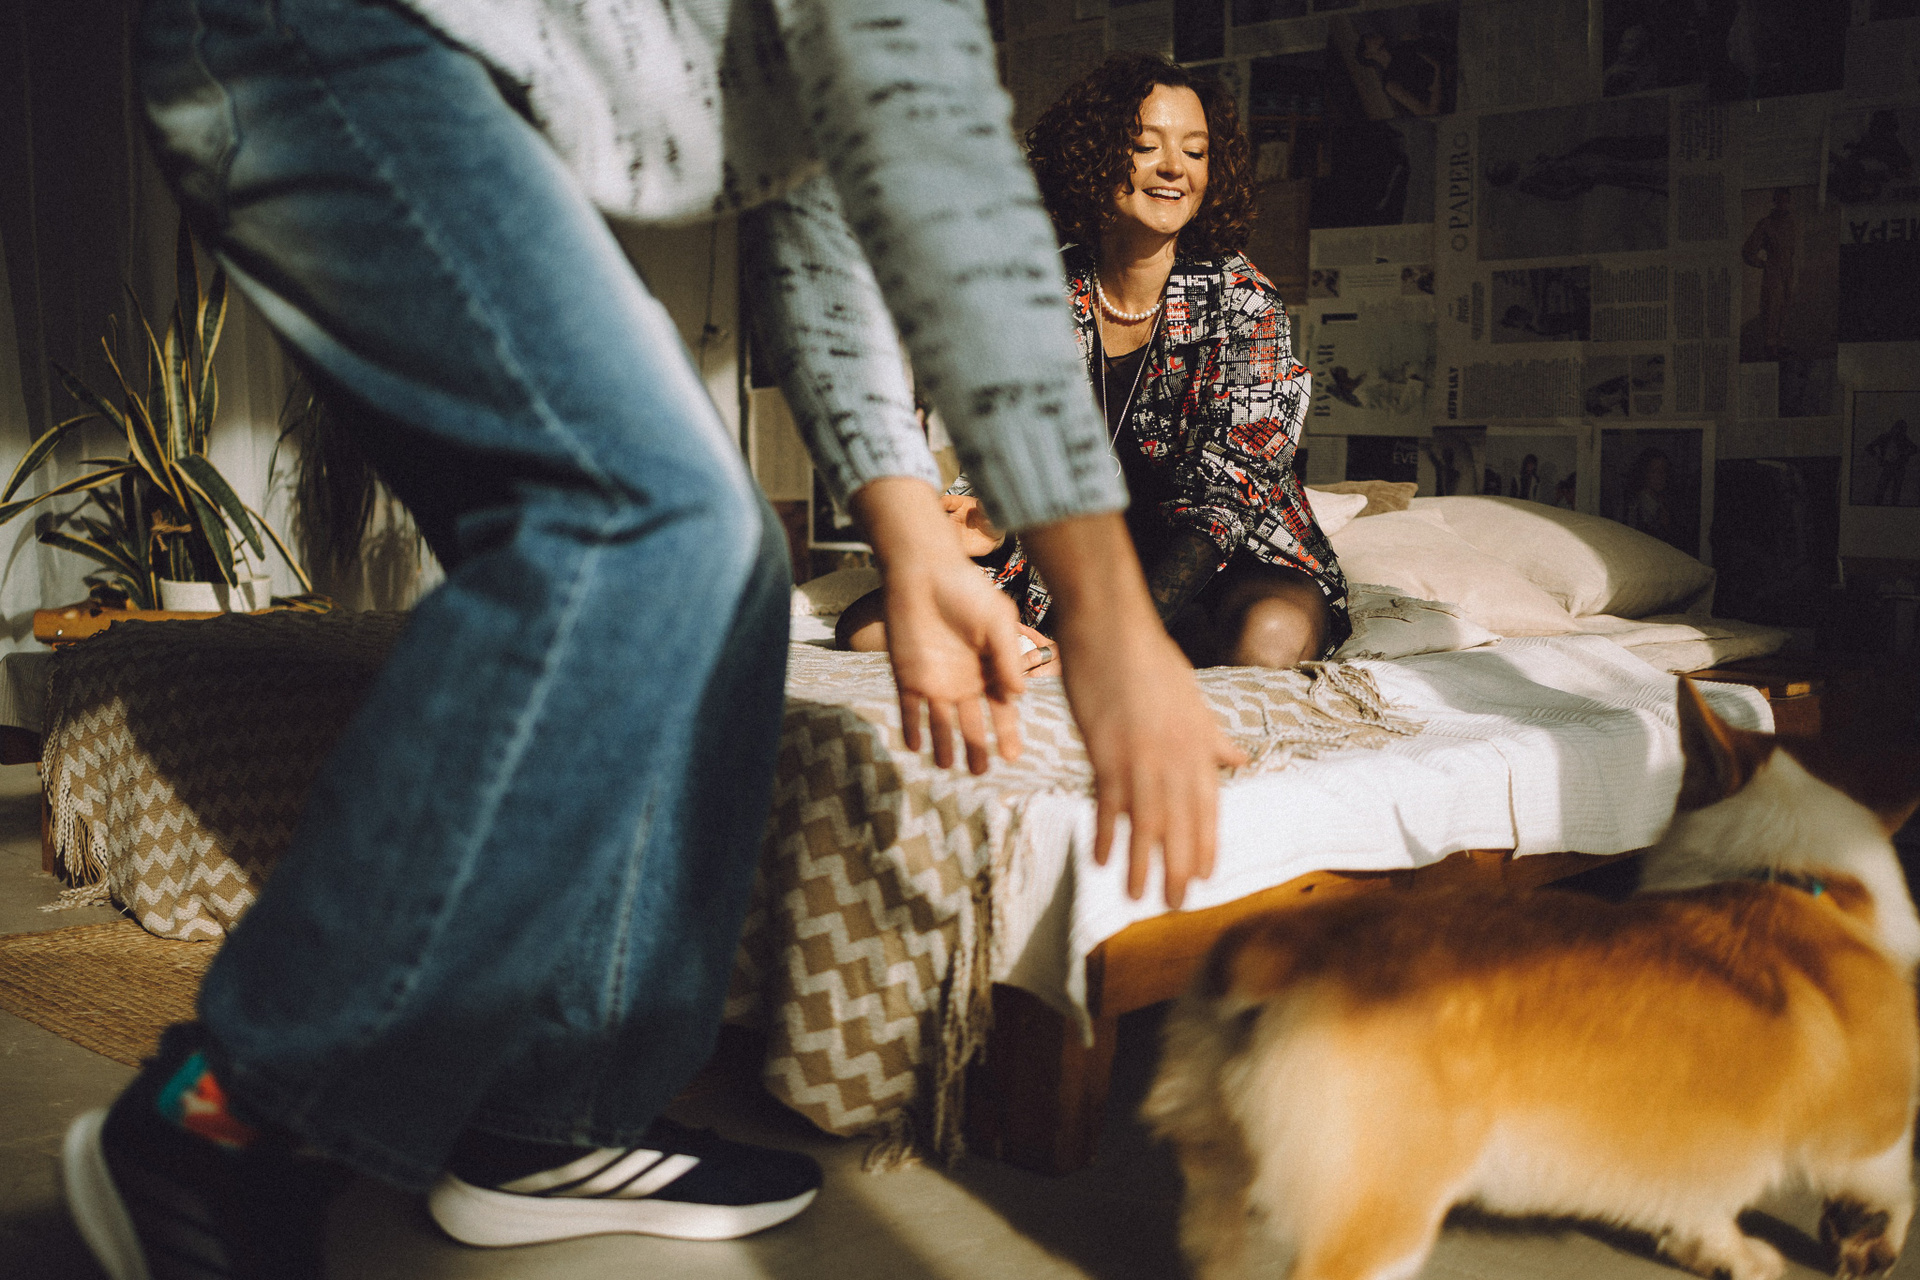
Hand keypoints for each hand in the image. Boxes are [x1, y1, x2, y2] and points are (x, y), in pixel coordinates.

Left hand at [851, 479, 1027, 773]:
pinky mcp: (908, 674)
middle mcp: (964, 680)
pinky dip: (911, 727)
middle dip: (977, 746)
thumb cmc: (967, 591)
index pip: (1001, 708)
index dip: (1008, 733)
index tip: (1013, 756)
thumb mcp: (997, 622)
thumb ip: (1008, 658)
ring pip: (940, 721)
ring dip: (943, 744)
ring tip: (947, 766)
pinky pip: (909, 708)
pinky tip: (915, 746)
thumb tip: (1018, 696)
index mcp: (989, 669)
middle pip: (972, 722)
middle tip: (980, 771)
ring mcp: (935, 679)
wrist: (924, 572)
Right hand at [1023, 514, 1245, 909]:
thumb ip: (1213, 736)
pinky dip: (1108, 835)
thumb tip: (1241, 758)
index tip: (1204, 876)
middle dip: (1181, 868)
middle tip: (1177, 905)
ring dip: (1145, 866)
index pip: (1208, 806)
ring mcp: (1143, 758)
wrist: (1111, 628)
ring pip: (1149, 825)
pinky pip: (1110, 805)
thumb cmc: (1148, 657)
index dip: (1206, 844)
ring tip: (1140, 898)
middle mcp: (1177, 758)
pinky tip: (1102, 861)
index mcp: (1198, 744)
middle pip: (1183, 825)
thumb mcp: (1191, 698)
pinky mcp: (1108, 753)